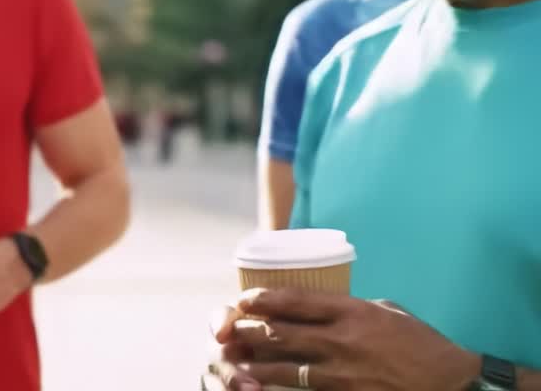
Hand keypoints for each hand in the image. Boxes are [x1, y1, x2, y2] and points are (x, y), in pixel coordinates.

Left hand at [205, 288, 479, 389]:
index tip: (243, 299)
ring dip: (256, 363)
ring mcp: (343, 372)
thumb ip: (351, 308)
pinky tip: (262, 386)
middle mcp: (343, 339)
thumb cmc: (421, 343)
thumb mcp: (386, 311)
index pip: (296, 301)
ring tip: (236, 360)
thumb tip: (322, 307)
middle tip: (231, 328)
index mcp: (353, 311)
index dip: (263, 299)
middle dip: (249, 330)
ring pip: (286, 366)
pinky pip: (305, 390)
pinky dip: (280, 388)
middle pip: (282, 332)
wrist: (450, 383)